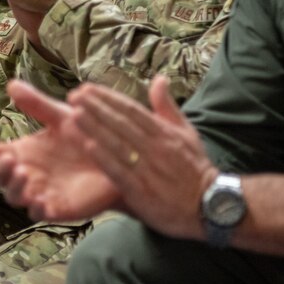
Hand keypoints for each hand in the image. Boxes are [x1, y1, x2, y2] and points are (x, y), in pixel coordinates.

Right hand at [0, 80, 124, 221]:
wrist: (120, 158)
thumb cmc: (87, 136)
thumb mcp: (61, 117)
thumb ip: (37, 104)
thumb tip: (11, 84)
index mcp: (23, 152)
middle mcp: (28, 173)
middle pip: (0, 178)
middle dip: (0, 171)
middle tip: (9, 160)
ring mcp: (40, 192)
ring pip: (15, 197)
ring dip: (15, 188)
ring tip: (23, 173)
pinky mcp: (58, 208)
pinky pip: (39, 214)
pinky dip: (36, 208)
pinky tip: (39, 199)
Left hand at [68, 77, 218, 240]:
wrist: (210, 204)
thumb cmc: (194, 168)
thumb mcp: (186, 133)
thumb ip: (167, 107)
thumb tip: (159, 79)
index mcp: (164, 132)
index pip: (131, 110)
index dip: (108, 98)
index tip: (87, 89)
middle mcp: (155, 147)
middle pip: (121, 123)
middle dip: (95, 108)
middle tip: (73, 96)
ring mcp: (148, 169)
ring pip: (117, 144)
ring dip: (95, 129)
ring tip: (74, 115)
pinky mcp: (142, 190)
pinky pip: (120, 171)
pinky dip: (104, 159)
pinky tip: (88, 147)